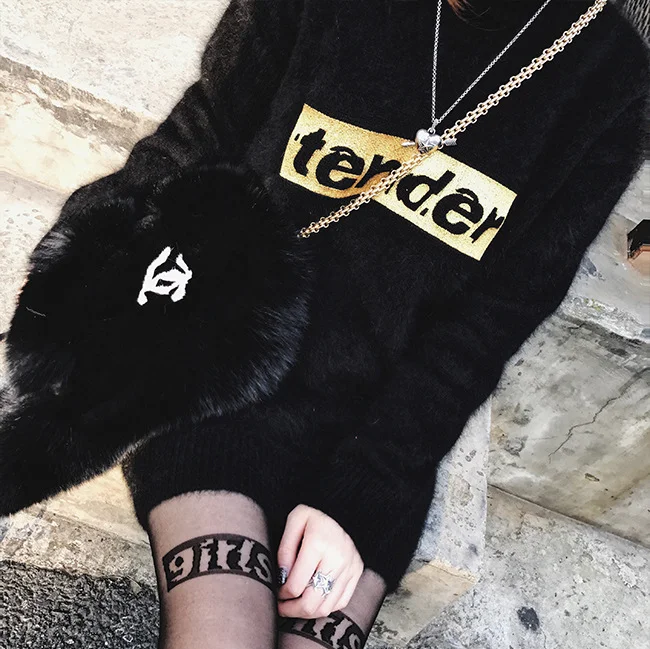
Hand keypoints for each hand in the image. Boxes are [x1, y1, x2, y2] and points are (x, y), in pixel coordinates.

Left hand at [276, 504, 363, 618]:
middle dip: (292, 610)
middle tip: (281, 607)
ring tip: (294, 607)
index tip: (276, 593)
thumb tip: (282, 577)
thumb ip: (285, 549)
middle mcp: (337, 558)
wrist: (342, 508)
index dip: (281, 595)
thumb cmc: (313, 516)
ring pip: (326, 607)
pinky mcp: (357, 572)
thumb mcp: (294, 521)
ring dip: (307, 613)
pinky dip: (325, 607)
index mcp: (318, 544)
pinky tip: (314, 599)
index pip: (295, 585)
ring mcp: (350, 567)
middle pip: (311, 602)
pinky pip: (341, 602)